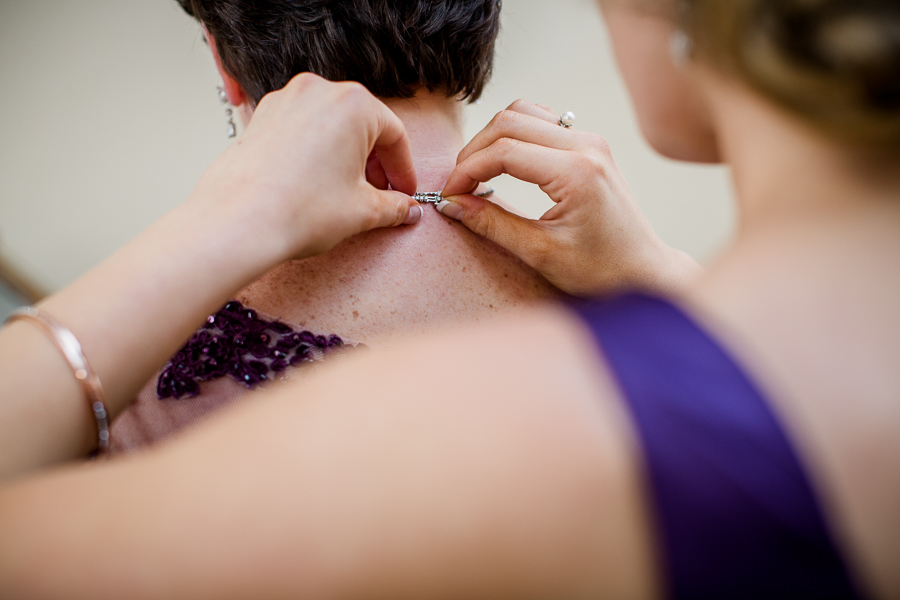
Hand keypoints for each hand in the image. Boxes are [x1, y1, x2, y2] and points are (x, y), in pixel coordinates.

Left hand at [190, 73, 420, 261]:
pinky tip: (315, 183)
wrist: (239, 222)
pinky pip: (301, 129)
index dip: (403, 169)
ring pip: (329, 125)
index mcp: (353, 105)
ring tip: (345, 191)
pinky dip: (315, 151)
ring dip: (344, 156)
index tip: (404, 192)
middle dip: (375, 162)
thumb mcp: (362, 211)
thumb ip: (393, 206)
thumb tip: (406, 210)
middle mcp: (318, 92)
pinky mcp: (261, 116)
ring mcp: (286, 101)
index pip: (394, 135)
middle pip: (362, 124)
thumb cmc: (296, 210)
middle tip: (379, 194)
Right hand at [440, 100, 699, 296]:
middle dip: (473, 152)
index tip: (449, 195)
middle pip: (508, 122)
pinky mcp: (589, 146)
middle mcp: (586, 146)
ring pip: (523, 114)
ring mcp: (590, 141)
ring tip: (477, 174)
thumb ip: (492, 224)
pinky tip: (505, 164)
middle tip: (458, 187)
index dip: (466, 171)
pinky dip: (514, 135)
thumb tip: (452, 204)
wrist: (643, 271)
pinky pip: (541, 123)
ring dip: (492, 138)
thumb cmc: (601, 270)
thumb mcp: (540, 253)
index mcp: (576, 172)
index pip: (504, 151)